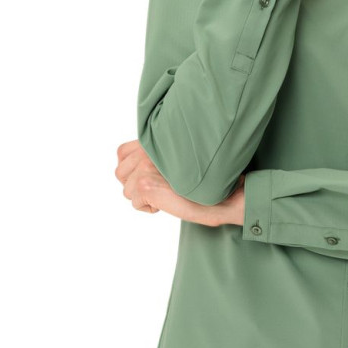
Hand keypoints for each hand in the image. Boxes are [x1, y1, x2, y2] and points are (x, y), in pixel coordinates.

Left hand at [115, 140, 245, 226]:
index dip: (133, 169)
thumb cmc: (209, 179)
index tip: (152, 176)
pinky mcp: (145, 184)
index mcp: (157, 139)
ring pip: (127, 190)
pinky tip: (167, 203)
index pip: (123, 152)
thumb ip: (160, 156)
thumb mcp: (181, 160)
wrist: (226, 194)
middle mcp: (149, 149)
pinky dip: (149, 208)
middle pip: (120, 173)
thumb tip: (138, 167)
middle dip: (136, 185)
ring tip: (167, 194)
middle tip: (161, 187)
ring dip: (143, 197)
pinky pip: (136, 203)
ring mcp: (145, 166)